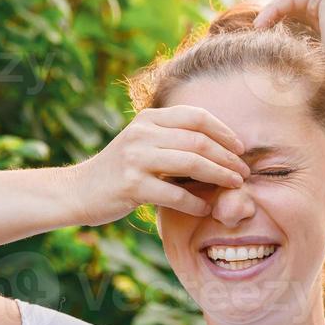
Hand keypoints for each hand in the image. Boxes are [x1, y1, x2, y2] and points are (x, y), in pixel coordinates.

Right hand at [66, 105, 251, 225]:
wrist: (79, 190)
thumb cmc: (119, 170)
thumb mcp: (142, 142)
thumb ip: (172, 138)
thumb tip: (218, 145)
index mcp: (149, 119)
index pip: (196, 116)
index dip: (224, 131)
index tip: (241, 147)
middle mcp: (142, 133)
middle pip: (199, 141)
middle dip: (228, 157)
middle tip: (245, 171)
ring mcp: (136, 158)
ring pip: (192, 164)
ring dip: (219, 176)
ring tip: (235, 186)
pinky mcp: (131, 185)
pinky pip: (175, 194)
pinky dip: (195, 202)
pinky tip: (206, 208)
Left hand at [252, 0, 324, 82]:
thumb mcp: (308, 67)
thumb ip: (294, 62)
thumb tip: (267, 80)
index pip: (295, 23)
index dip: (274, 29)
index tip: (256, 42)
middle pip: (291, 11)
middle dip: (270, 20)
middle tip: (252, 32)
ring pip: (290, 4)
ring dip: (269, 14)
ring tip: (255, 29)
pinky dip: (275, 9)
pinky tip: (262, 23)